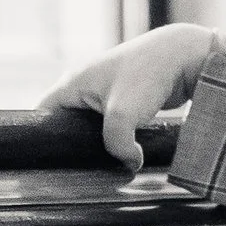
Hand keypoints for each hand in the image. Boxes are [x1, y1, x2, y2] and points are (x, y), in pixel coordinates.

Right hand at [41, 23, 218, 170]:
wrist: (185, 56)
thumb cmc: (148, 75)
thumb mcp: (123, 114)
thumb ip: (116, 145)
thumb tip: (129, 165)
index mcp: (71, 83)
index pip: (41, 115)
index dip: (42, 139)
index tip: (53, 162)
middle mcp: (84, 86)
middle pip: (66, 124)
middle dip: (74, 146)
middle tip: (84, 169)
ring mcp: (105, 92)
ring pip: (91, 127)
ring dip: (100, 144)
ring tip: (107, 163)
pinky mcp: (125, 99)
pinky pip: (111, 125)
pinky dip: (117, 138)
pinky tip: (126, 153)